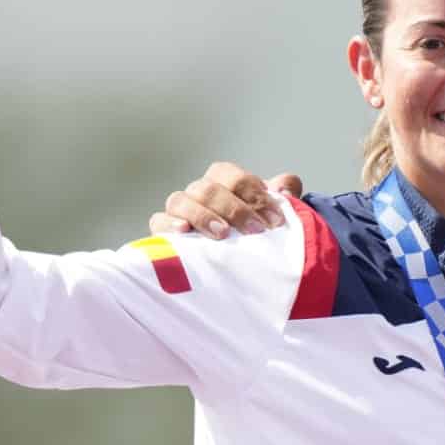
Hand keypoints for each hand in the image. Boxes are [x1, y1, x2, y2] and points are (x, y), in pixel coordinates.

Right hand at [150, 164, 305, 238]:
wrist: (233, 268)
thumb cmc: (252, 235)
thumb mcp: (269, 217)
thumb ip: (282, 198)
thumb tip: (287, 185)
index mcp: (223, 183)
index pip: (231, 176)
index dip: (253, 193)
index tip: (274, 219)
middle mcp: (198, 192)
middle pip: (208, 188)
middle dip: (234, 208)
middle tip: (255, 231)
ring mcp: (179, 210)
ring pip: (180, 200)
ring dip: (203, 215)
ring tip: (223, 234)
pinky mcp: (163, 232)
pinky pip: (157, 220)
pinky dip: (169, 223)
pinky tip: (184, 231)